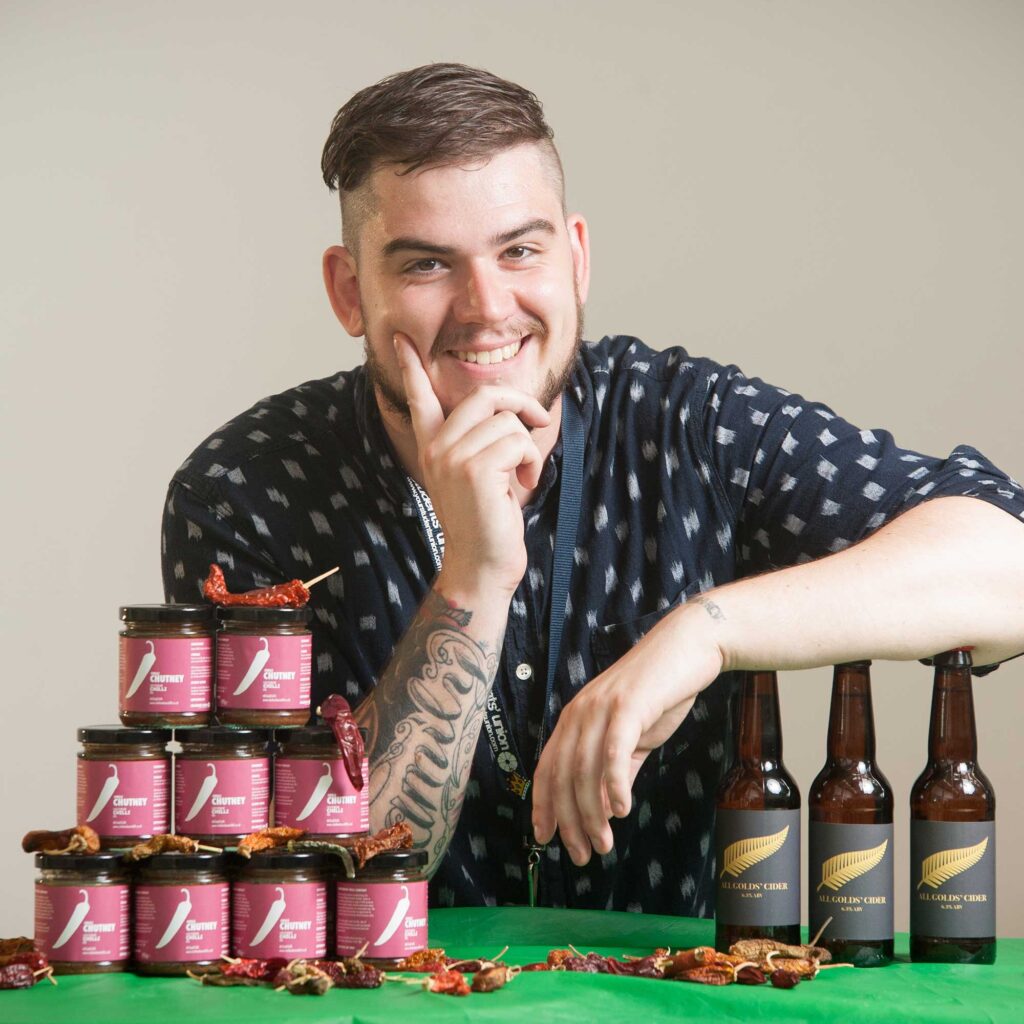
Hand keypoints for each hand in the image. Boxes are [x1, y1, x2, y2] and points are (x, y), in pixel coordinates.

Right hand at [394, 332, 551, 595]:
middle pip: (485, 395)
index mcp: (431, 446)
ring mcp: (452, 457)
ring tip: (522, 474)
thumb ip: (479, 441)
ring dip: (528, 446)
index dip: (412, 367)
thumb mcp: (476, 475)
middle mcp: (436, 447)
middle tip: (539, 421)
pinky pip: (518, 440)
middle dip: (521, 403)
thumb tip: (508, 412)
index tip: (401, 340)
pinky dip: (531, 460)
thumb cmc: (487, 521)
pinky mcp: (475, 469)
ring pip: (508, 420)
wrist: (482, 565)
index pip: (419, 397)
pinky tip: (524, 483)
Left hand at [531, 603, 724, 864]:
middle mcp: (579, 712)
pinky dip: (615, 785)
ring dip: (592, 813)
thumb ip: (617, 770)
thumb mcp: (633, 737)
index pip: (548, 767)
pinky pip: (614, 752)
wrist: (687, 649)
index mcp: (574, 718)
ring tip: (602, 844)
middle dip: (568, 820)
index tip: (545, 838)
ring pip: (585, 769)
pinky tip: (622, 812)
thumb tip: (606, 809)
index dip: (543, 805)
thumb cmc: (660, 693)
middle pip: (563, 775)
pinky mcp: (627, 706)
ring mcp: (601, 708)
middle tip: (581, 854)